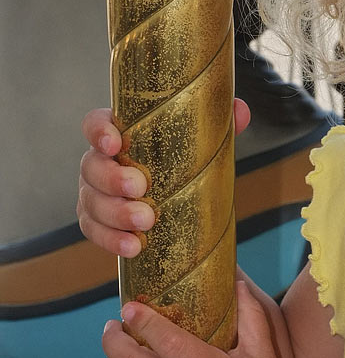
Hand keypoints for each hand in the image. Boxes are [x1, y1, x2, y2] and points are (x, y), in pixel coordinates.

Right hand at [79, 100, 251, 257]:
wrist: (181, 207)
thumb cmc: (182, 166)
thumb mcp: (201, 145)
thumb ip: (219, 125)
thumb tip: (240, 110)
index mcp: (121, 136)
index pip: (97, 125)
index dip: (99, 131)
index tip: (115, 143)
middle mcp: (101, 162)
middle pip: (91, 166)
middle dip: (112, 178)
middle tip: (140, 188)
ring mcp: (95, 194)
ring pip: (91, 202)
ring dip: (116, 213)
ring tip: (145, 223)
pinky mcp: (98, 223)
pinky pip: (95, 231)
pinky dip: (111, 240)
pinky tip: (133, 247)